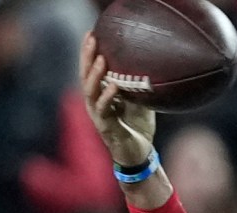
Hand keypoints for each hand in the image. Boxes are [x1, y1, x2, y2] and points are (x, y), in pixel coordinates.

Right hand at [79, 34, 155, 171]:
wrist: (138, 155)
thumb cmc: (137, 128)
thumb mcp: (140, 102)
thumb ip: (139, 86)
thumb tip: (150, 66)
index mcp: (100, 95)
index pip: (90, 70)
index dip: (88, 53)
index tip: (91, 33)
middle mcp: (95, 103)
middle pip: (85, 76)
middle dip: (87, 57)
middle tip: (91, 39)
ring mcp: (98, 115)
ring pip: (90, 91)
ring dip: (96, 75)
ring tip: (101, 59)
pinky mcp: (105, 127)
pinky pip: (104, 109)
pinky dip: (108, 96)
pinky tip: (114, 85)